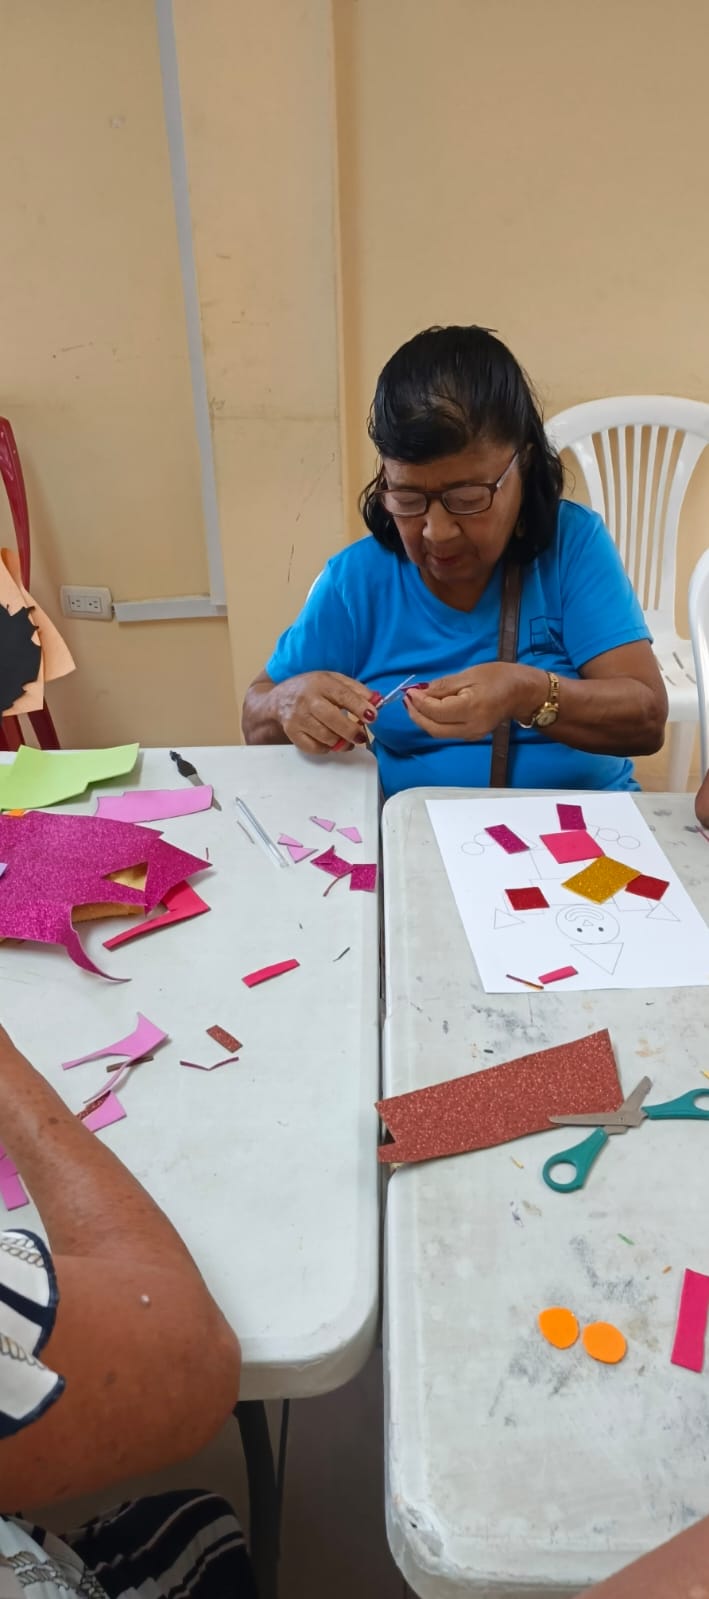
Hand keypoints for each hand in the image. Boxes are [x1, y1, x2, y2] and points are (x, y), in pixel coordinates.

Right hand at [273, 671, 375, 753]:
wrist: (279, 698)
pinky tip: (331, 743)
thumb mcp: (333, 680)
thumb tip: (377, 702)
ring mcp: (298, 718)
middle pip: (333, 719)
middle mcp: (307, 700)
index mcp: (321, 683)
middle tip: (361, 736)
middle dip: (352, 731)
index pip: (343, 695)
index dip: (360, 707)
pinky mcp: (292, 732)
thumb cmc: (312, 688)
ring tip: (348, 741)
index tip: (373, 717)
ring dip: (341, 743)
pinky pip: (313, 747)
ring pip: (325, 737)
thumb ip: (356, 690)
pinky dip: (326, 749)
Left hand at [405, 664, 545, 740]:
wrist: (523, 692)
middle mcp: (470, 727)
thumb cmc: (499, 677)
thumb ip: (444, 685)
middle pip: (434, 728)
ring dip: (423, 719)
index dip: (419, 703)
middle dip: (416, 715)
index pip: (436, 711)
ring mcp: (472, 735)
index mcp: (471, 709)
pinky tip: (429, 709)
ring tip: (414, 703)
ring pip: (438, 732)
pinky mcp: (472, 735)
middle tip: (407, 699)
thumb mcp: (470, 674)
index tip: (410, 691)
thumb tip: (421, 691)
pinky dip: (434, 722)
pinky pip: (447, 731)